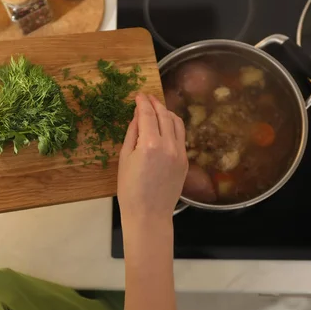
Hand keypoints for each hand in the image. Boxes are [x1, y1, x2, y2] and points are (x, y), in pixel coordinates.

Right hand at [118, 94, 185, 309]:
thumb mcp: (125, 158)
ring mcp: (180, 153)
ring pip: (177, 123)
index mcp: (150, 143)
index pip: (148, 114)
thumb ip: (133, 133)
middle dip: (155, 104)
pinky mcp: (185, 161)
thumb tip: (138, 116)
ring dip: (167, 112)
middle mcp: (168, 145)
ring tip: (158, 108)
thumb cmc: (130, 189)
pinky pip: (181, 137)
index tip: (138, 95)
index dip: (143, 102)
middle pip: (164, 115)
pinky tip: (166, 126)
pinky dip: (174, 126)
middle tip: (147, 98)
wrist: (149, 214)